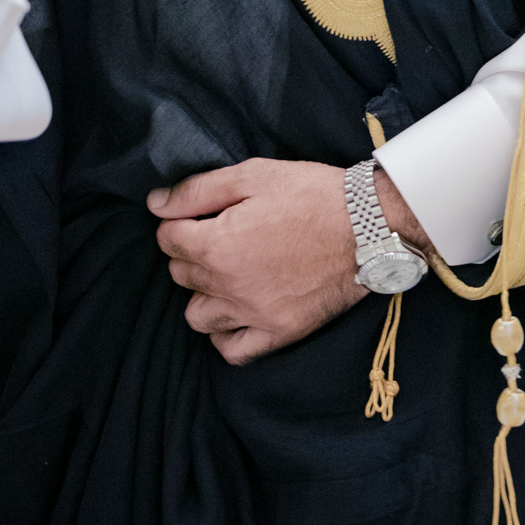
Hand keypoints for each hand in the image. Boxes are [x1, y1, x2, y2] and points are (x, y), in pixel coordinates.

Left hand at [147, 158, 429, 365]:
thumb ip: (198, 190)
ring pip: (197, 316)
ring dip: (203, 294)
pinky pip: (231, 350)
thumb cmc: (312, 194)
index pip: (168, 239)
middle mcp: (227, 286)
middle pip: (180, 275)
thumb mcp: (254, 175)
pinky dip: (225, 334)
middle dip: (191, 253)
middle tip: (220, 236)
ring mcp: (252, 315)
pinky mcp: (278, 333)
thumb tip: (154, 204)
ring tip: (227, 274)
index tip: (198, 215)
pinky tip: (236, 312)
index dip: (179, 222)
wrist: (370, 226)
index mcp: (216, 245)